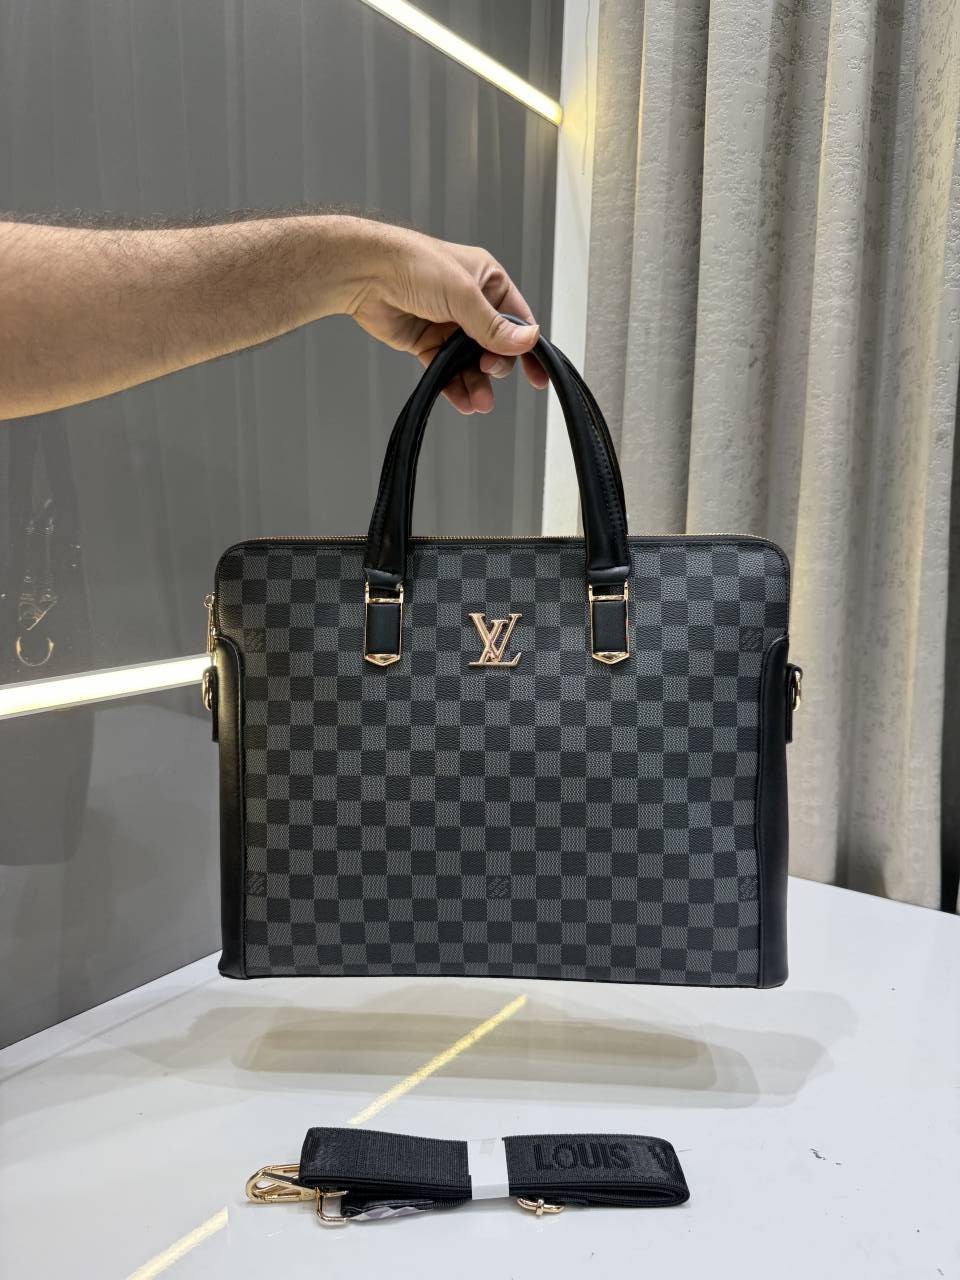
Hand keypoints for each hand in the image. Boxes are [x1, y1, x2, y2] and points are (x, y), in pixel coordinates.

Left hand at [339, 221, 549, 413]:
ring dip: (476, 383)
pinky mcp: (427, 343)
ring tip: (479, 402)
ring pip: (470, 363)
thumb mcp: (464, 294)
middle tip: (488, 370)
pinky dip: (455, 387)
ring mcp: (449, 325)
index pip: (518, 320)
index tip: (537, 376)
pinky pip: (446, 370)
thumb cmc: (415, 264)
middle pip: (495, 347)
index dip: (528, 348)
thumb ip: (494, 325)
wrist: (367, 273)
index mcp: (488, 283)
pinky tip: (463, 401)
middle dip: (495, 366)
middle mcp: (471, 304)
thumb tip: (527, 341)